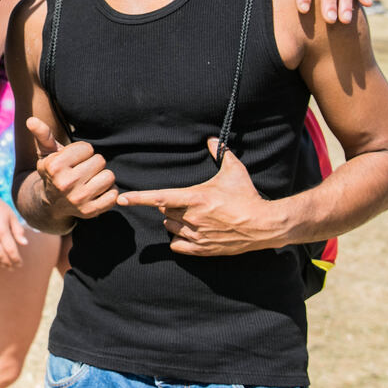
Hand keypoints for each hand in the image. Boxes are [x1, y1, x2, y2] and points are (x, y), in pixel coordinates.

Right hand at [0, 194, 27, 268]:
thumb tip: (25, 244)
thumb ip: (18, 231)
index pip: (11, 251)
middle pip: (1, 256)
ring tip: (6, 265)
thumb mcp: (12, 217)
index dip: (16, 259)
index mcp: (2, 231)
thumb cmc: (0, 207)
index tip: (20, 263)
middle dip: (9, 263)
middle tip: (14, 267)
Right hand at [26, 116, 116, 222]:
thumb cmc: (53, 172)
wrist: (52, 204)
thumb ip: (43, 135)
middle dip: (94, 163)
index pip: (88, 148)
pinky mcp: (90, 211)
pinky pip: (114, 195)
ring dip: (103, 177)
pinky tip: (97, 192)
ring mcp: (78, 199)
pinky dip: (110, 192)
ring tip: (91, 180)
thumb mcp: (47, 153)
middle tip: (83, 171)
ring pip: (109, 177)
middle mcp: (65, 183)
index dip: (83, 152)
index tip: (74, 160)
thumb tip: (31, 119)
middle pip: (100, 160)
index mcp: (54, 166)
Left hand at [117, 139, 285, 255]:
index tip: (122, 199)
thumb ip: (220, 153)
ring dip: (174, 222)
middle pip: (165, 211)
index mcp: (196, 198)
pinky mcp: (203, 250)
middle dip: (170, 206)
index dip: (138, 198)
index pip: (159, 197)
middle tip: (188, 202)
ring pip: (169, 227)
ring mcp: (197, 235)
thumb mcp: (234, 171)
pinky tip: (189, 233)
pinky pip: (177, 245)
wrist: (265, 225)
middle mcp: (192, 217)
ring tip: (193, 217)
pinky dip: (178, 239)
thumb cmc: (248, 196)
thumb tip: (211, 138)